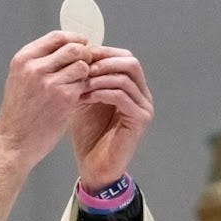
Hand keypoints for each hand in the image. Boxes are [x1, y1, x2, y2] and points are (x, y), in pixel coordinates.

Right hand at [0, 31, 100, 167]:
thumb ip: (39, 62)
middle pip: (73, 47)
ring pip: (82, 64)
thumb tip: (68, 46)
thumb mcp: (20, 80)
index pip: (56, 37)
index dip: (74, 39)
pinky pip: (85, 84)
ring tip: (80, 84)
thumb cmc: (19, 113)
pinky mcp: (64, 98)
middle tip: (86, 66)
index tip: (82, 47)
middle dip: (84, 55)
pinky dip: (86, 89)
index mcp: (23, 60)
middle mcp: (35, 68)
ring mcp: (50, 82)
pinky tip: (81, 97)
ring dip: (86, 73)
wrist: (14, 143)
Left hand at [68, 46, 154, 188]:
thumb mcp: (85, 100)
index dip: (103, 53)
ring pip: (125, 77)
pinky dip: (102, 92)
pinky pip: (122, 96)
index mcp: (132, 88)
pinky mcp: (139, 121)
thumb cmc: (89, 136)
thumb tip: (76, 55)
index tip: (79, 55)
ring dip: (99, 77)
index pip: (124, 57)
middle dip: (103, 61)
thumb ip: (87, 80)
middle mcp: (142, 95)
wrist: (94, 168)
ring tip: (79, 83)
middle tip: (80, 67)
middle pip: (130, 62)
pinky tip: (86, 96)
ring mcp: (144, 108)